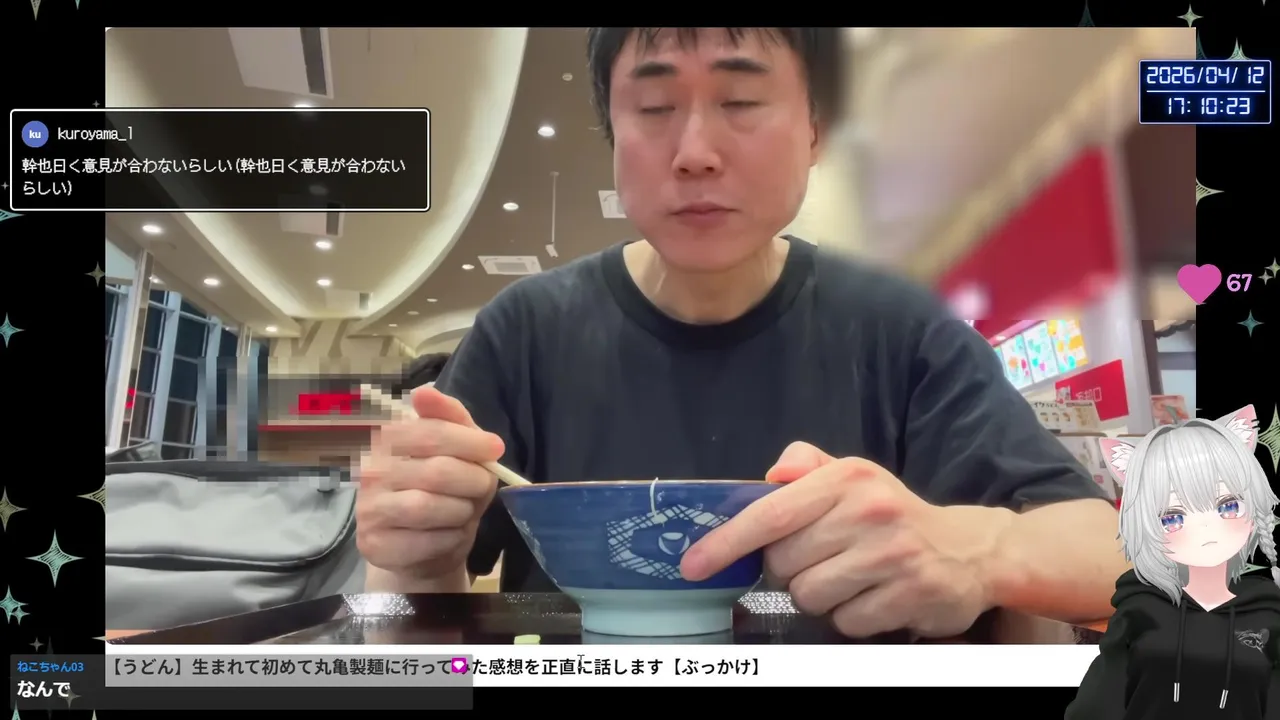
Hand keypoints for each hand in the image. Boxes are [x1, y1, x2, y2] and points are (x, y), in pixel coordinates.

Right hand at [356, 386, 504, 579]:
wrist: (425, 549)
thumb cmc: (445, 492)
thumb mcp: (456, 452)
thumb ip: (449, 419)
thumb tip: (423, 392)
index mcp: (387, 440)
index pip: (430, 433)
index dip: (468, 441)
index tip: (495, 449)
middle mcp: (370, 472)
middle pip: (437, 472)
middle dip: (473, 481)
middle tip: (482, 487)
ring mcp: (368, 510)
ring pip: (429, 508)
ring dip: (461, 511)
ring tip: (463, 512)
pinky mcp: (374, 546)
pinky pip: (426, 542)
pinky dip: (450, 539)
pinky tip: (449, 535)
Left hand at [681, 442, 996, 637]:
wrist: (969, 550)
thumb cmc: (891, 514)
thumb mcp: (852, 476)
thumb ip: (804, 466)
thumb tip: (769, 476)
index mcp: (846, 478)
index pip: (769, 514)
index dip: (725, 542)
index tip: (693, 565)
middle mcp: (868, 511)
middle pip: (782, 563)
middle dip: (789, 570)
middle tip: (820, 560)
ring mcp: (891, 554)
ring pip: (809, 596)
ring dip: (821, 595)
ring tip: (850, 578)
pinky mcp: (909, 594)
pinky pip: (845, 621)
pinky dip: (851, 616)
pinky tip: (873, 596)